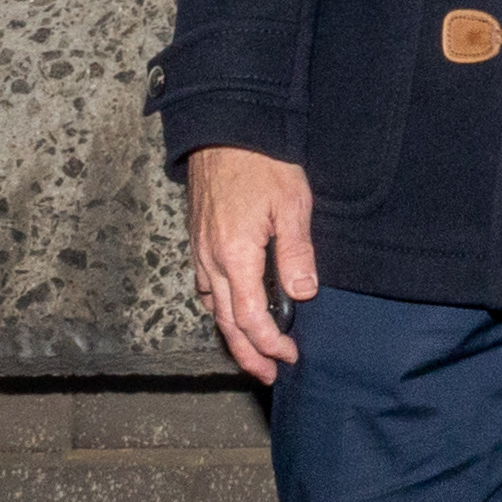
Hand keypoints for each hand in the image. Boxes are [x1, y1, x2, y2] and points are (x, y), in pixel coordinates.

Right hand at [185, 146, 317, 383]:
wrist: (224, 127)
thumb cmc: (261, 161)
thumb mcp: (291, 204)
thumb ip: (296, 254)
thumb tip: (302, 296)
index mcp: (234, 256)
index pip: (249, 318)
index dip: (269, 343)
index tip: (289, 357)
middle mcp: (210, 260)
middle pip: (225, 321)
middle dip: (247, 352)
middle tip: (267, 374)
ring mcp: (199, 250)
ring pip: (211, 306)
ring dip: (232, 333)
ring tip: (252, 350)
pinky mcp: (198, 238)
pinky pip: (203, 284)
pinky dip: (218, 306)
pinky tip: (230, 308)